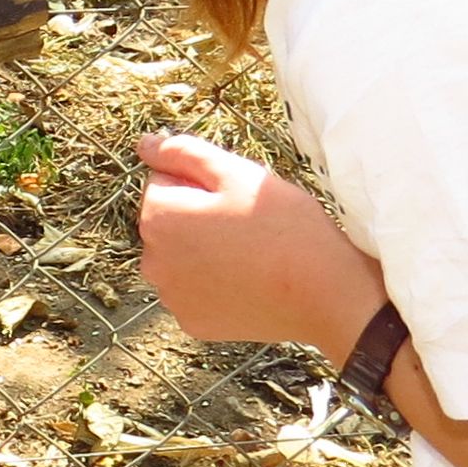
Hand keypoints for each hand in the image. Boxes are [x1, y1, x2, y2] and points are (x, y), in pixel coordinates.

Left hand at [132, 132, 384, 357]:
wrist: (323, 293)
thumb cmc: (283, 225)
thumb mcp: (236, 173)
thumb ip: (183, 153)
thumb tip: (144, 144)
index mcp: (158, 218)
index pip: (162, 182)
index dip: (200, 182)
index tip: (235, 196)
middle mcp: (152, 262)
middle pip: (168, 222)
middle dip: (196, 216)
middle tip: (246, 223)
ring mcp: (172, 298)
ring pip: (181, 258)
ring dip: (203, 251)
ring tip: (249, 253)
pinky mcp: (193, 323)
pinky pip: (196, 291)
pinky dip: (214, 284)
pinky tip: (247, 281)